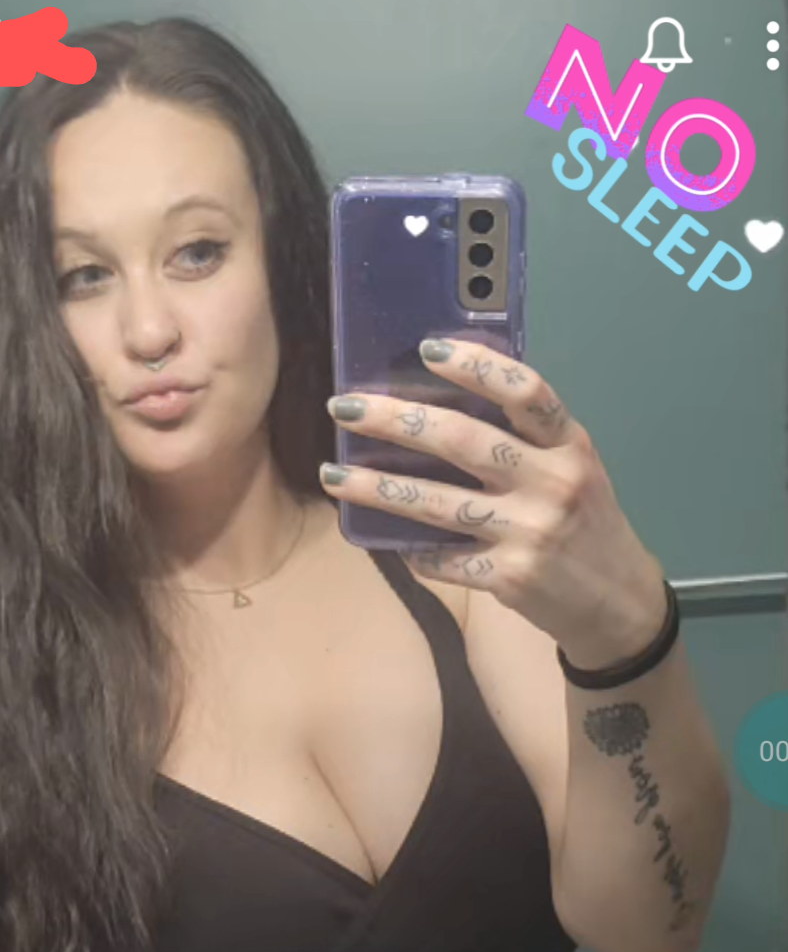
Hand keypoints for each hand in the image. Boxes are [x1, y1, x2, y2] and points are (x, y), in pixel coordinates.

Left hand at [321, 338, 668, 670]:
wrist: (619, 603)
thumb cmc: (585, 525)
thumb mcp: (574, 468)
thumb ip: (527, 439)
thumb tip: (444, 404)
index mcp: (570, 445)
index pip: (525, 391)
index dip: (475, 366)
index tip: (427, 349)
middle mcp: (551, 484)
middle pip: (461, 440)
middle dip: (394, 420)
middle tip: (345, 408)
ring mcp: (528, 533)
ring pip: (436, 503)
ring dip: (375, 487)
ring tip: (333, 474)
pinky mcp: (508, 578)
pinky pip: (441, 559)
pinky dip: (409, 549)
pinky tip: (383, 537)